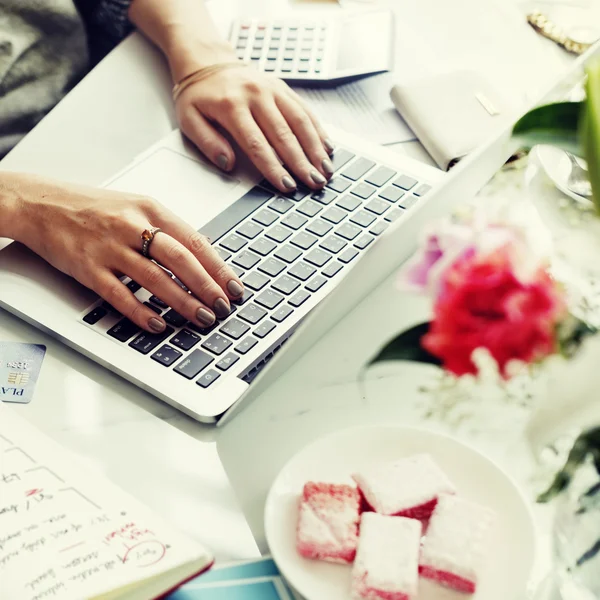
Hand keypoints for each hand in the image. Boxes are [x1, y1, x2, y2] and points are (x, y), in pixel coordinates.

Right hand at [6, 174, 242, 332]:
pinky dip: (141, 312)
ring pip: (155, 279)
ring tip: (202, 318)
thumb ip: (168, 231)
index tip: (234, 287)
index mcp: (150, 209)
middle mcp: (133, 226)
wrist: (42, 204)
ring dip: (183, 302)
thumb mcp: (137, 207)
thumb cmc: (94, 208)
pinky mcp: (88, 268)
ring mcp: (110, 248)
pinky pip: (120, 294)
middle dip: (207, 287)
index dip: (218, 268)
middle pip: (180, 260)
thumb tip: (204, 260)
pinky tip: (159, 324)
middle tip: (223, 307)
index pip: (195, 241)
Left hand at [174, 66, 334, 193]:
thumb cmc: (199, 96)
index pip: (257, 144)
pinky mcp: (283, 88)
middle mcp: (256, 95)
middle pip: (283, 135)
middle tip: (314, 183)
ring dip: (315, 148)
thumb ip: (207, 143)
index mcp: (232, 106)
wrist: (208, 62)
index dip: (274, 167)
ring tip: (325, 170)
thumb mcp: (189, 120)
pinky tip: (327, 148)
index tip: (286, 186)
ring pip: (299, 122)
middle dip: (301, 162)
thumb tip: (227, 163)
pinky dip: (318, 130)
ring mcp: (273, 90)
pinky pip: (304, 110)